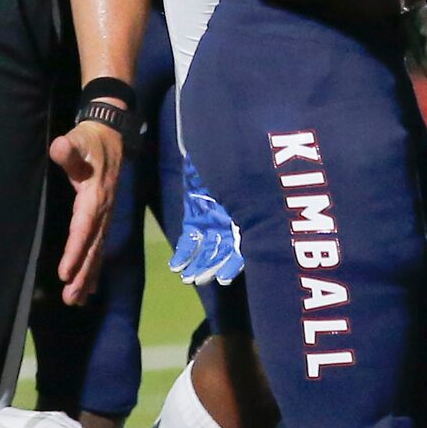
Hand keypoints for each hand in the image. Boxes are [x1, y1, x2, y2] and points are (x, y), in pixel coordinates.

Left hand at [47, 117, 123, 305]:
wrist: (112, 137)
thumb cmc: (90, 140)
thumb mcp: (79, 139)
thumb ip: (70, 148)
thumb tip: (61, 148)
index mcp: (95, 195)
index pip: (84, 227)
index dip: (75, 250)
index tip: (65, 272)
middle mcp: (103, 211)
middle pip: (93, 246)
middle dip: (83, 273)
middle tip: (71, 297)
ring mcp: (105, 216)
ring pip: (97, 251)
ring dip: (87, 276)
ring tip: (77, 300)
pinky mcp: (103, 218)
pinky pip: (99, 246)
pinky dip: (94, 267)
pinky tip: (89, 287)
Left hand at [167, 152, 243, 286]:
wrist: (215, 147)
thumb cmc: (234, 161)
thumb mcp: (240, 181)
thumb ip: (243, 200)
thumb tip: (251, 221)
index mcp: (246, 217)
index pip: (242, 248)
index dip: (232, 264)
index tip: (223, 278)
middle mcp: (230, 224)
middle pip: (222, 253)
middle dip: (211, 268)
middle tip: (200, 280)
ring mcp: (211, 223)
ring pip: (205, 251)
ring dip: (197, 265)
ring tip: (188, 278)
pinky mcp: (194, 220)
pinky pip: (189, 241)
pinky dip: (183, 254)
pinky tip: (176, 266)